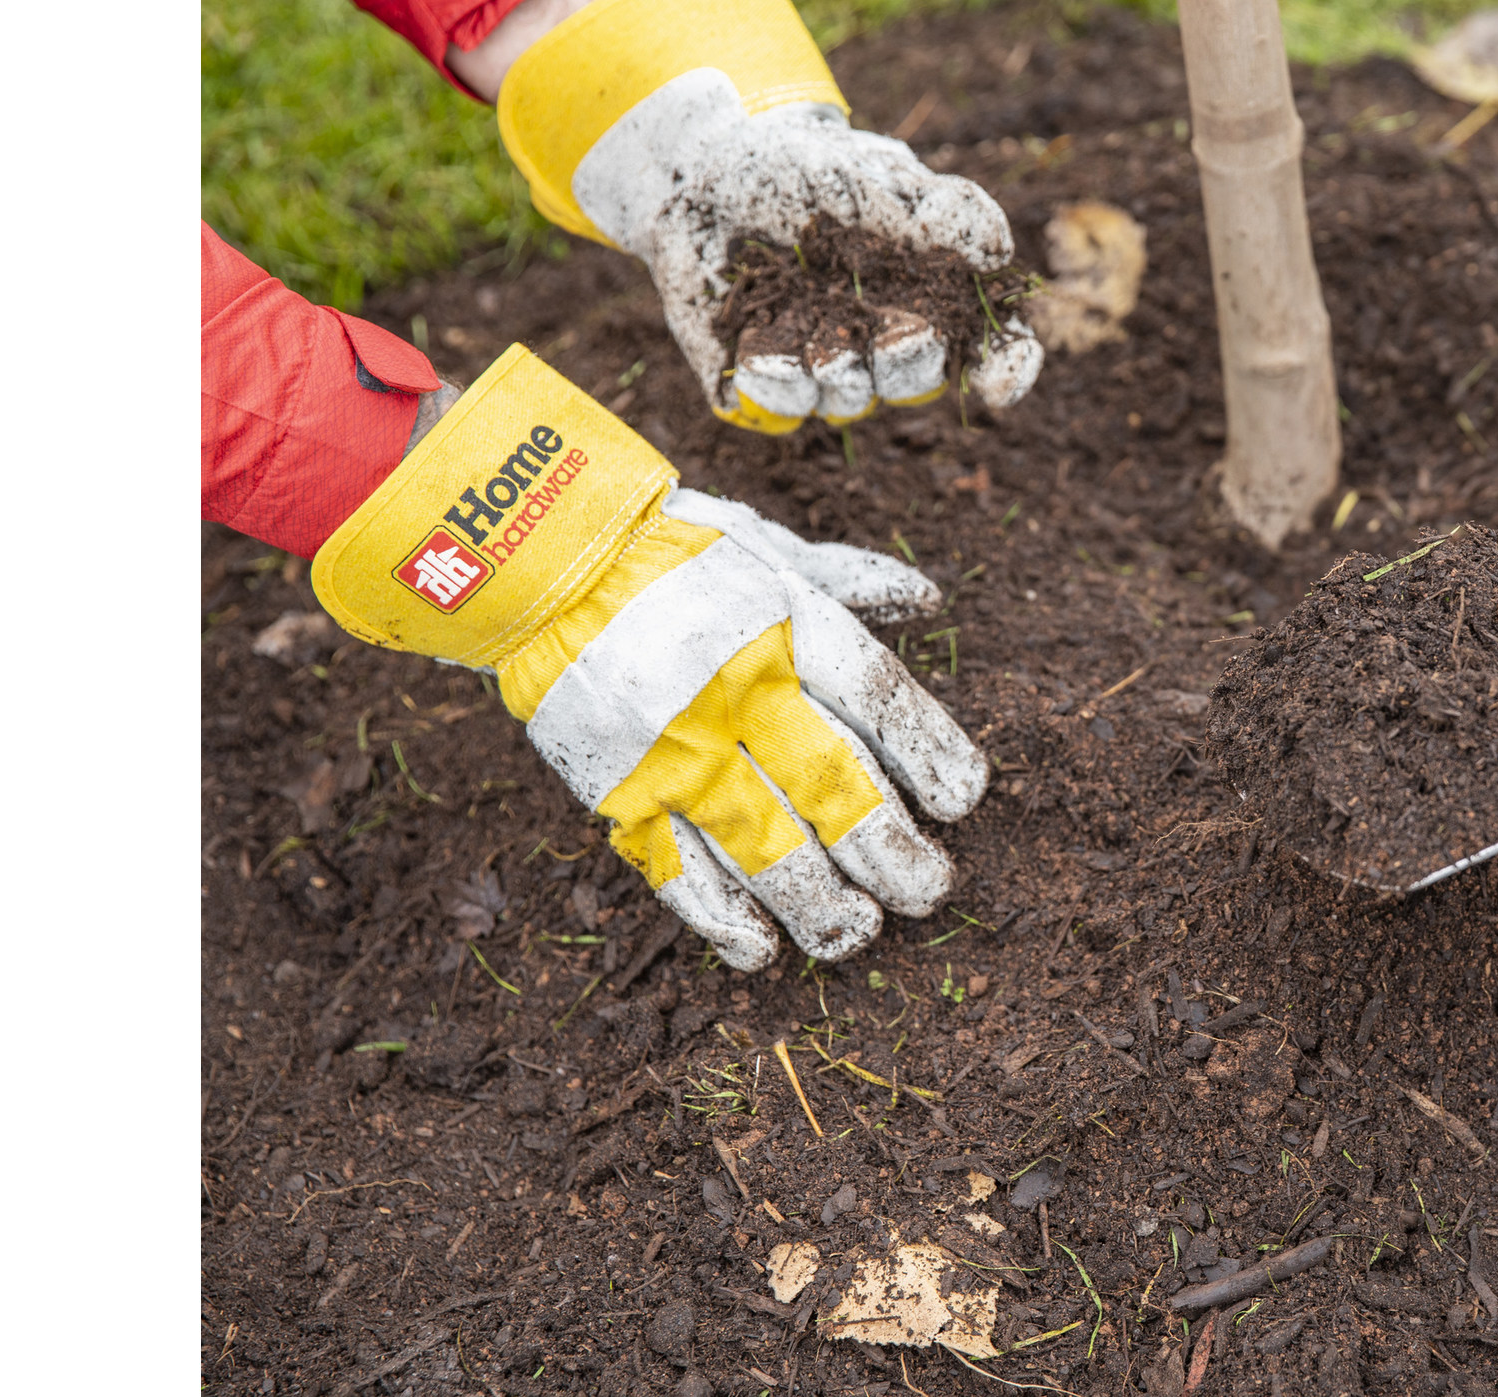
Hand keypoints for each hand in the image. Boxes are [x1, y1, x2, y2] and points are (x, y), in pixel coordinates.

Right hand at [313, 346, 984, 967]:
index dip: (931, 756)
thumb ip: (850, 579)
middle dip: (892, 852)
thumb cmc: (670, 554)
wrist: (533, 562)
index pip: (881, 700)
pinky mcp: (616, 790)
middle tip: (928, 890)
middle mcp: (738, 690)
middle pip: (835, 787)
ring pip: (764, 846)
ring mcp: (674, 747)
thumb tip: (931, 602)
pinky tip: (761, 950)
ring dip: (820, 904)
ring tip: (857, 934)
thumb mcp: (766, 547)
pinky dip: (720, 919)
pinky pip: (675, 869)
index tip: (963, 802)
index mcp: (787, 625)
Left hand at [490, 0, 1041, 434]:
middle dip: (899, 352)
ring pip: (843, 400)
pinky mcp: (760, 383)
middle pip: (912, 384)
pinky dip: (769, 372)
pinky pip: (776, 408)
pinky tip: (753, 330)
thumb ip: (943, 210)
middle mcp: (881, 347)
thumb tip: (996, 255)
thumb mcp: (879, 172)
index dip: (1005, 371)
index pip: (989, 353)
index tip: (998, 385)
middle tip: (874, 310)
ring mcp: (821, 372)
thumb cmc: (808, 167)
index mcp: (929, 299)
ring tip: (796, 301)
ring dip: (827, 356)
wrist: (711, 167)